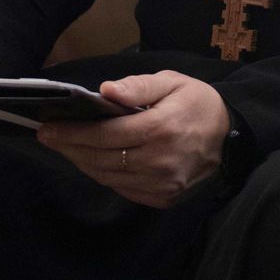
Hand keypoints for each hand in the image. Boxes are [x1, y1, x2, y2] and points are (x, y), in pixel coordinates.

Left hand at [37, 73, 228, 208]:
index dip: (73, 133)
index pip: (105, 135)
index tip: (48, 127)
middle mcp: (159, 160)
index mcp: (160, 128)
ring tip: (67, 148)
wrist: (231, 136)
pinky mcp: (164, 198)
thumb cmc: (197, 103)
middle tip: (49, 137)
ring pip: (108, 177)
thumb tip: (105, 91)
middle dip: (70, 147)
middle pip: (101, 158)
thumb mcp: (173, 82)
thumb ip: (138, 86)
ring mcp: (162, 184)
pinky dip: (105, 176)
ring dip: (83, 163)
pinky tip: (94, 162)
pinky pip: (123, 189)